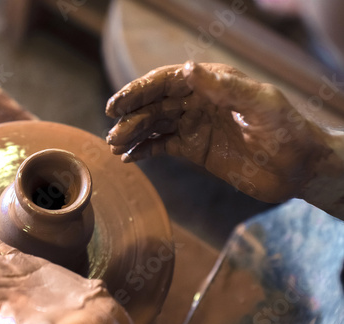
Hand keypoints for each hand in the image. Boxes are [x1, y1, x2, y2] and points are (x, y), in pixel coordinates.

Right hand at [106, 61, 330, 202]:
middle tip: (113, 131)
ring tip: (115, 145)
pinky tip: (129, 156)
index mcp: (211, 85)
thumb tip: (188, 70)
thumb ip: (226, 87)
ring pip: (154, 126)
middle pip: (155, 105)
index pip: (167, 82)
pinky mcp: (194, 149)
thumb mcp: (261, 104)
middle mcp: (198, 102)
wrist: (297, 167)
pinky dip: (145, 150)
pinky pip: (163, 146)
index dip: (139, 91)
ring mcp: (194, 126)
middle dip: (131, 116)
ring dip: (133, 134)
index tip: (118, 104)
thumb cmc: (286, 130)